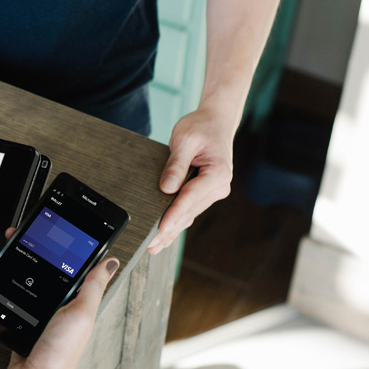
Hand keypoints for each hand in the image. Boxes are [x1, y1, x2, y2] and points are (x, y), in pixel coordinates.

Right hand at [0, 228, 119, 368]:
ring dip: (2, 264)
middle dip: (23, 250)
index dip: (55, 244)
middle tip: (12, 239)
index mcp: (75, 300)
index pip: (67, 263)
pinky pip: (2, 296)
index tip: (43, 229)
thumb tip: (111, 261)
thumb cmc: (60, 353)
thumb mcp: (81, 313)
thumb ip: (93, 286)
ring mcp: (36, 312)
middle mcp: (56, 305)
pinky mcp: (17, 320)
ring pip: (18, 279)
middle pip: (38, 268)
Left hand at [149, 108, 233, 253]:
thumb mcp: (185, 139)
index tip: (161, 228)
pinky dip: (177, 223)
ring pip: (189, 215)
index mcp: (218, 173)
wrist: (216, 123)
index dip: (174, 214)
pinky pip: (189, 211)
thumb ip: (175, 164)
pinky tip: (165, 236)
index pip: (190, 197)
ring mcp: (213, 192)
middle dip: (169, 229)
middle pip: (189, 211)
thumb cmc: (201, 128)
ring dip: (172, 231)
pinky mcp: (205, 193)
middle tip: (150, 244)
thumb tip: (166, 188)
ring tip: (154, 246)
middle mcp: (218, 186)